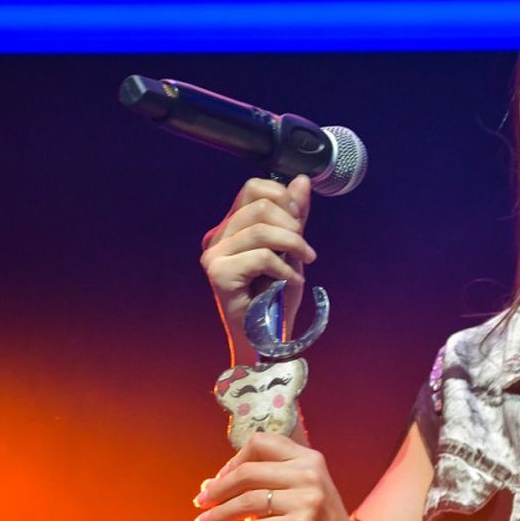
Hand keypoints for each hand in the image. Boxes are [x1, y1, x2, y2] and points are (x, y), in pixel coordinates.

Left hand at [193, 431, 362, 520]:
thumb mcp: (304, 494)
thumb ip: (269, 484)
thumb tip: (212, 484)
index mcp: (310, 459)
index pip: (262, 443)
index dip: (234, 460)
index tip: (219, 480)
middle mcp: (310, 474)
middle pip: (249, 471)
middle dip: (218, 488)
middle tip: (201, 502)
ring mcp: (308, 500)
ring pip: (248, 499)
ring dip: (219, 512)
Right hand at [200, 176, 317, 362]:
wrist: (266, 339)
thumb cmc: (276, 298)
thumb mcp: (291, 250)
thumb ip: (294, 216)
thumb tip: (301, 181)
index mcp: (230, 228)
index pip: (253, 188)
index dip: (282, 197)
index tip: (300, 221)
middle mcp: (216, 238)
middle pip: (259, 206)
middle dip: (292, 225)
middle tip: (305, 250)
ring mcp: (214, 256)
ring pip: (261, 230)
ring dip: (293, 246)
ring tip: (303, 263)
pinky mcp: (219, 274)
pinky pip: (262, 256)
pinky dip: (284, 269)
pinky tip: (289, 282)